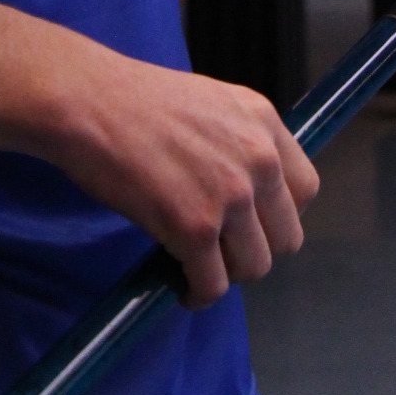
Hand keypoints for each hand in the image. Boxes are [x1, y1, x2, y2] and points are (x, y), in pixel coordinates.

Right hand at [0, 0, 317, 306]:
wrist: (89, 102)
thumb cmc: (135, 101)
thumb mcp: (210, 102)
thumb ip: (240, 140)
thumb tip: (252, 191)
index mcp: (263, 121)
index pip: (305, 191)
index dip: (277, 214)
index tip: (251, 222)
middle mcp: (257, 158)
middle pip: (285, 237)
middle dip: (251, 247)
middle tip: (217, 246)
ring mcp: (229, 195)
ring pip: (253, 267)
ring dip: (225, 272)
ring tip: (195, 263)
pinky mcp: (195, 229)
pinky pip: (213, 285)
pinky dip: (197, 293)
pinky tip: (181, 284)